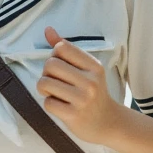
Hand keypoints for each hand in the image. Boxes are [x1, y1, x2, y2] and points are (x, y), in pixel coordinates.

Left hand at [36, 25, 120, 144]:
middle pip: (50, 64)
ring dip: (44, 89)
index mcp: (93, 66)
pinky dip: (50, 104)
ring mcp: (82, 99)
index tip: (61, 67)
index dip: (54, 56)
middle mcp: (90, 81)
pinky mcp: (73, 115)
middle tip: (55, 82)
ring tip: (55, 94)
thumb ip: (66, 50)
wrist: (107, 122)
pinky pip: (48, 103)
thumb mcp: (85, 69)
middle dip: (47, 73)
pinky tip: (61, 106)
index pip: (61, 48)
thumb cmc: (92, 93)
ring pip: (44, 83)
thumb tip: (47, 29)